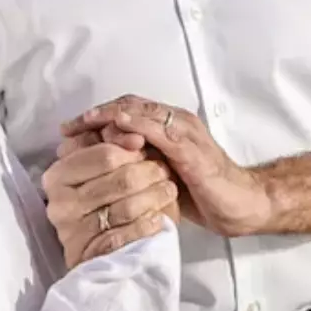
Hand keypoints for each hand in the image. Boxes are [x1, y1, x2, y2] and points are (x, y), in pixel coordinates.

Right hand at [40, 134, 178, 267]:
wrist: (96, 254)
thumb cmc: (100, 200)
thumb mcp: (97, 170)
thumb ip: (110, 147)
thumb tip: (136, 137)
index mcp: (58, 176)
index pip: (105, 154)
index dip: (132, 150)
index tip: (147, 147)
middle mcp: (60, 203)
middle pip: (123, 180)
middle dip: (150, 173)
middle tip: (164, 171)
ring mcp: (73, 231)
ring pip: (128, 207)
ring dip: (155, 197)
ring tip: (168, 190)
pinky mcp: (91, 255)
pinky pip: (129, 235)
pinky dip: (148, 225)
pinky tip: (159, 219)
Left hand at [62, 98, 274, 238]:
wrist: (242, 204)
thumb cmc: (203, 192)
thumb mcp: (161, 176)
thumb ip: (138, 165)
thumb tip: (99, 169)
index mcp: (168, 128)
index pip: (127, 111)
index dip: (96, 117)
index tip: (68, 131)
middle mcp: (176, 123)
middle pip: (130, 106)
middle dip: (96, 114)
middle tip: (68, 128)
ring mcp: (186, 133)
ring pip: (143, 112)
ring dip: (111, 114)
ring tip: (85, 121)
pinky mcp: (192, 150)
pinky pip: (161, 131)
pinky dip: (138, 124)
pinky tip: (119, 126)